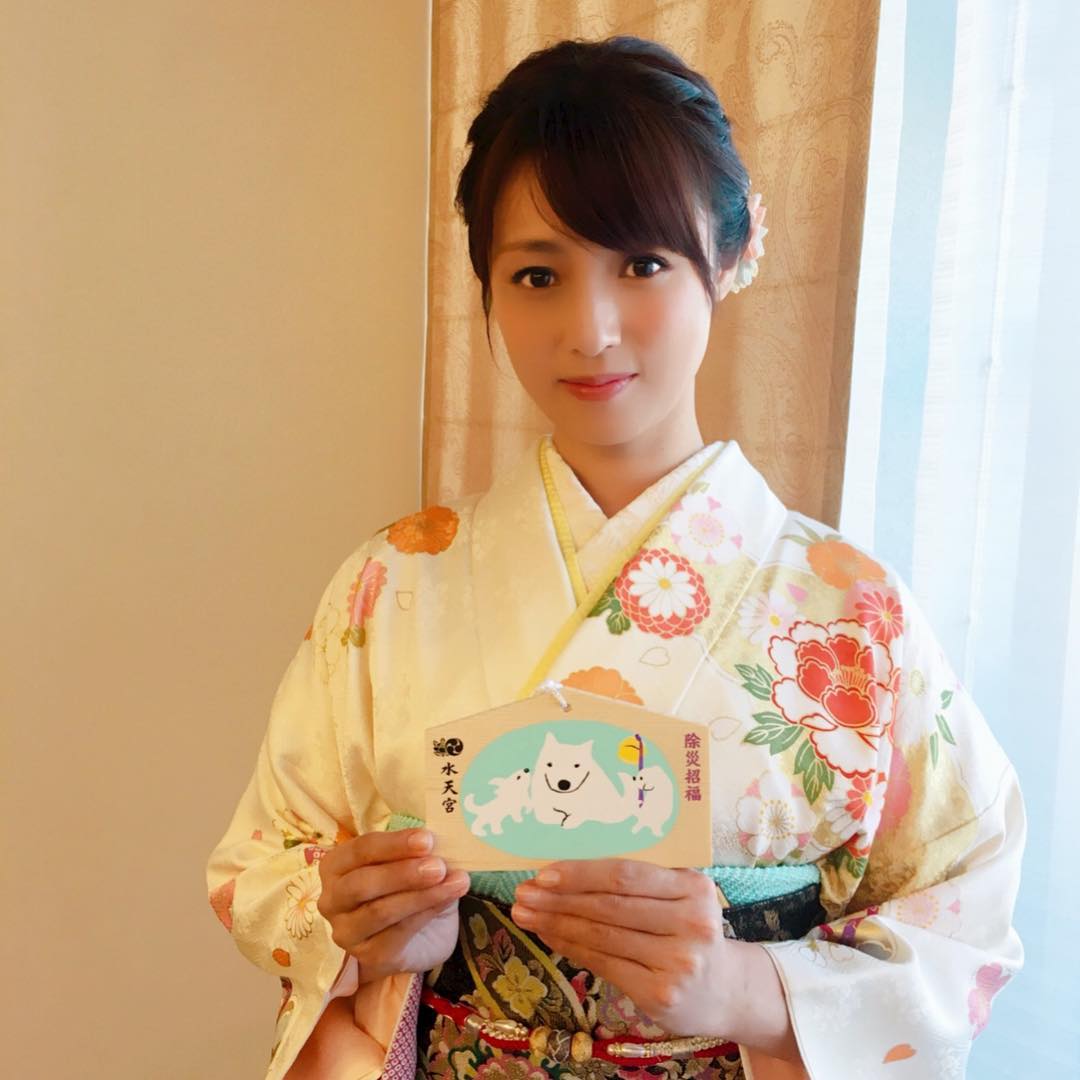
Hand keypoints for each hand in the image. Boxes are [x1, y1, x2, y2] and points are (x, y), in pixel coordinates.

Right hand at [317, 828, 469, 984]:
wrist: (419, 936)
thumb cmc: (408, 887)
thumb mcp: (411, 861)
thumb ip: (417, 851)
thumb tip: (440, 841)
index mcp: (337, 865)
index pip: (360, 850)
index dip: (394, 844)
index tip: (427, 839)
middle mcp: (332, 899)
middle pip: (362, 883)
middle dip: (403, 872)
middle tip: (438, 865)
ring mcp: (346, 932)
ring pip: (380, 911)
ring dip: (421, 894)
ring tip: (454, 881)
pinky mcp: (368, 956)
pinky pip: (397, 934)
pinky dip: (427, 913)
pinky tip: (449, 898)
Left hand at [510, 858, 738, 1036]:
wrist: (726, 990)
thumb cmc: (690, 931)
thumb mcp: (680, 896)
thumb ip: (642, 881)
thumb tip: (570, 868)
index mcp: (693, 887)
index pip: (626, 875)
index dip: (581, 873)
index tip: (544, 873)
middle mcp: (690, 923)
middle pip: (609, 905)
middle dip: (558, 898)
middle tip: (523, 894)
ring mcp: (677, 962)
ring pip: (602, 935)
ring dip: (556, 923)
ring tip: (526, 914)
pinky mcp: (660, 993)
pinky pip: (604, 964)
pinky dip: (572, 948)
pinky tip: (550, 937)